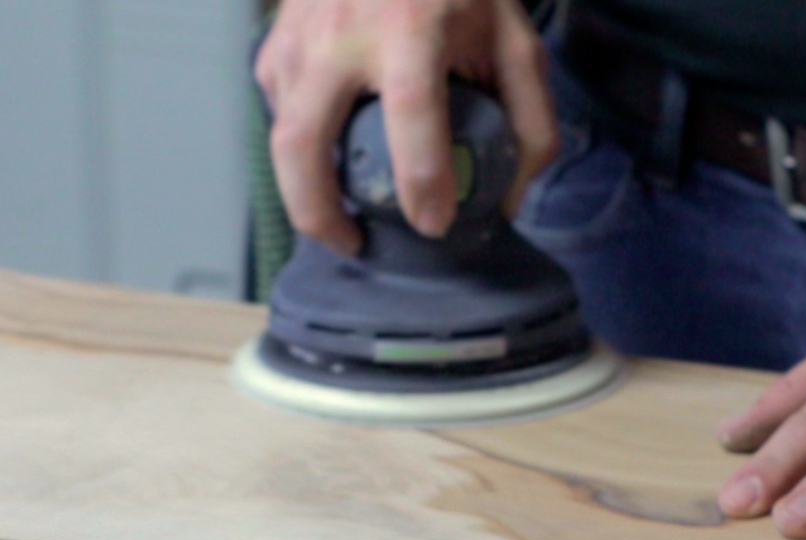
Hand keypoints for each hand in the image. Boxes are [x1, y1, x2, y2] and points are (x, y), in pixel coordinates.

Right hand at [256, 0, 557, 254]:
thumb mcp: (515, 42)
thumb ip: (529, 123)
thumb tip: (506, 201)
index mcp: (410, 27)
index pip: (410, 113)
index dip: (421, 179)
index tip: (434, 223)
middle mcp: (341, 33)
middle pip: (304, 142)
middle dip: (320, 212)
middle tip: (352, 246)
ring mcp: (298, 37)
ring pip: (281, 135)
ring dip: (303, 189)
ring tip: (339, 218)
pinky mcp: (276, 43)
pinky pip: (280, 112)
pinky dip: (303, 147)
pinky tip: (333, 157)